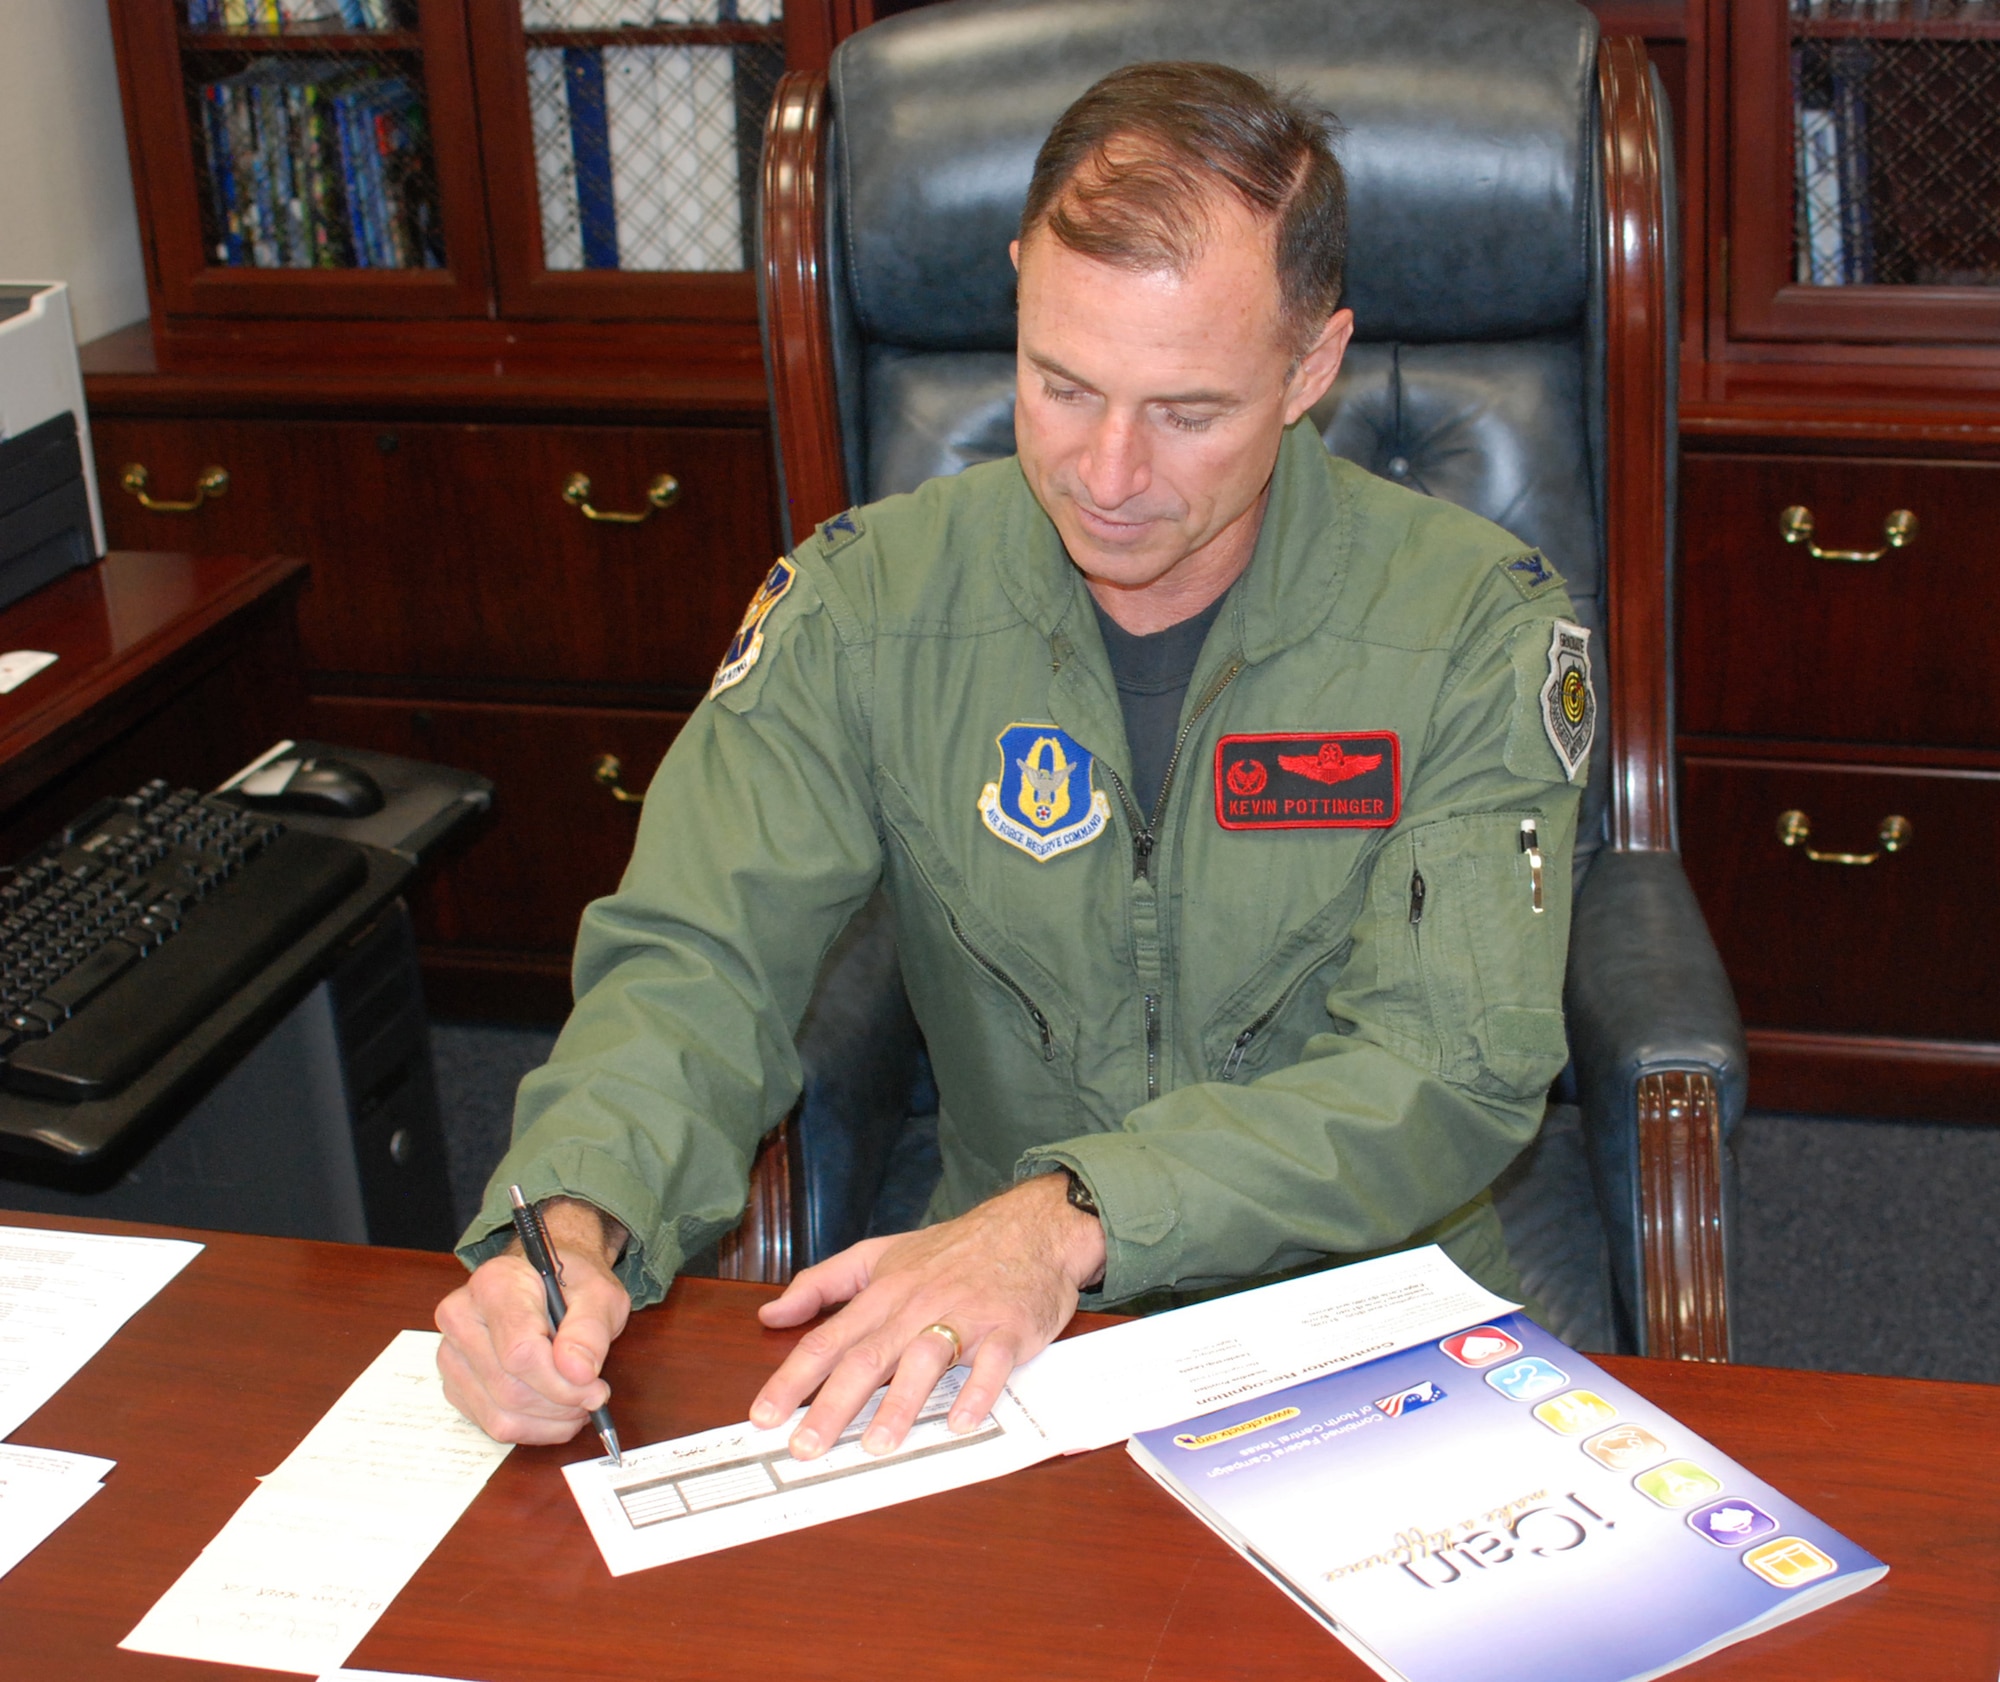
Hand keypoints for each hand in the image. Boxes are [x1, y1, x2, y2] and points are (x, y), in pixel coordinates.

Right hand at [435, 1198, 630, 1444]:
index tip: (594, 1385)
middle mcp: (461, 1318)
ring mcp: (452, 1354)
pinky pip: (492, 1425)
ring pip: (500, 1415)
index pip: (519, 1353)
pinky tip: (555, 1410)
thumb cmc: (570, 1285)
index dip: (561, 1381)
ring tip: (578, 1403)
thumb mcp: (598, 1293)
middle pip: (509, 1389)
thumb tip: (579, 1372)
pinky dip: (533, 1427)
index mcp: (493, 1284)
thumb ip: (590, 1329)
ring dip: (549, 1421)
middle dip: (561, 1403)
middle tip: (594, 1396)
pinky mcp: (455, 1384)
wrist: (545, 1285)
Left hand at [749, 1172, 1105, 1460]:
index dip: (793, 1379)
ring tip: (877, 1444)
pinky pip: (992, 1363)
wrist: (1031, 1227)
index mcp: (883, 1293)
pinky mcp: (1009, 1328)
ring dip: (902, 1402)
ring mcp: (966, 1316)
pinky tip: (962, 1422)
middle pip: (869, 1357)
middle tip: (807, 1447)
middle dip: (834, 1405)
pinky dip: (978, 1391)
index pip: (828, 1339)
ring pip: (927, 1358)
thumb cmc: (951, 1250)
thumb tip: (771, 1314)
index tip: (763, 1417)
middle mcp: (918, 1305)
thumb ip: (822, 1283)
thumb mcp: (879, 1254)